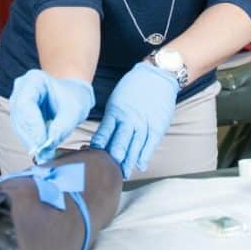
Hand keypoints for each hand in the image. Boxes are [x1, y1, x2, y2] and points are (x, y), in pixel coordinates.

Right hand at [10, 70, 93, 162]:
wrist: (73, 95)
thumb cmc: (74, 97)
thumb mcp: (75, 111)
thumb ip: (62, 127)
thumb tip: (48, 144)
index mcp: (34, 79)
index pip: (25, 104)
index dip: (32, 125)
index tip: (43, 142)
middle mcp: (21, 89)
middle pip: (20, 117)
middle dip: (32, 137)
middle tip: (45, 153)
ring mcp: (18, 102)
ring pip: (19, 126)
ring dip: (31, 142)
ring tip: (46, 153)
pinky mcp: (20, 116)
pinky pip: (22, 131)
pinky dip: (32, 142)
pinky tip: (42, 149)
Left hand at [90, 62, 177, 178]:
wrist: (157, 75)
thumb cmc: (133, 87)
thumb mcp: (117, 99)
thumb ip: (111, 119)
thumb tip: (102, 138)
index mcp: (115, 111)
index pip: (105, 132)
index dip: (98, 146)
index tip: (92, 159)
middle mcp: (129, 118)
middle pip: (120, 141)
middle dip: (114, 156)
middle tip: (108, 171)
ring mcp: (144, 122)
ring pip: (135, 145)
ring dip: (129, 161)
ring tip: (124, 174)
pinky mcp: (157, 125)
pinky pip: (151, 143)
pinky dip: (145, 154)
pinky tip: (140, 165)